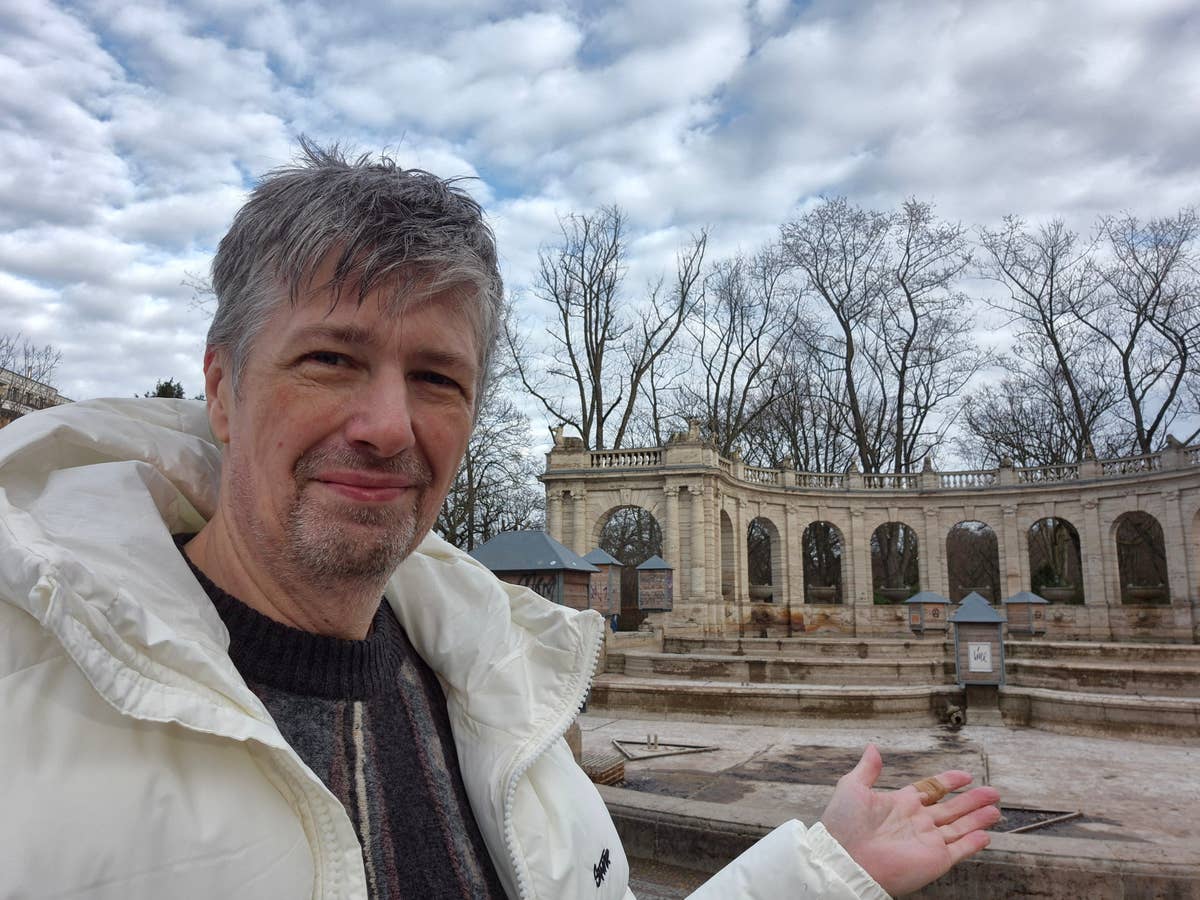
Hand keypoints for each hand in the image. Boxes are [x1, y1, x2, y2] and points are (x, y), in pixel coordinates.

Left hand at [820, 744, 1000, 896]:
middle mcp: (917, 822)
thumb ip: (868, 769)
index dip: (948, 782)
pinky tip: (986, 835)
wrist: (845, 859)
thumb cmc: (844, 825)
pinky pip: (959, 849)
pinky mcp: (935, 860)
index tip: (965, 776)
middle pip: (951, 808)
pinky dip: (973, 843)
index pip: (931, 790)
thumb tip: (873, 747)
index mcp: (900, 804)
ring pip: (960, 827)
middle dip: (972, 800)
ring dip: (978, 818)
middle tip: (993, 792)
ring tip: (996, 810)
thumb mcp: (853, 787)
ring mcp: (927, 841)